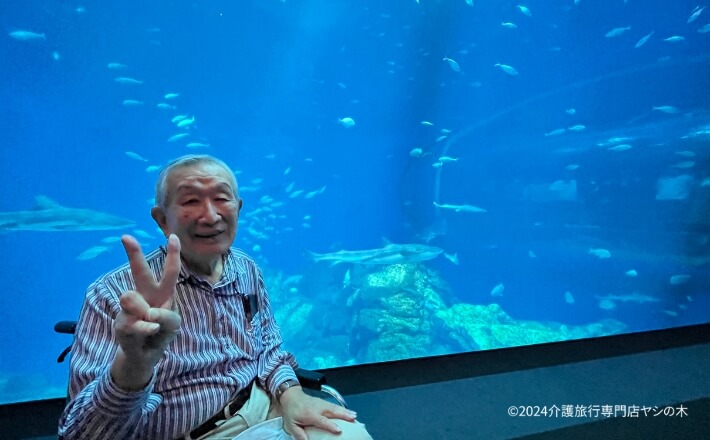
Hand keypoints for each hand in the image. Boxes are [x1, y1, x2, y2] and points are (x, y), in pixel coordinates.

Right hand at [110, 234, 181, 390]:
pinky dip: (145, 329)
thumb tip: (148, 312)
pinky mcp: (121, 323)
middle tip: (125, 237)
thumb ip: (168, 317)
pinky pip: (134, 322)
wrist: (144, 356)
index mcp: (162, 293)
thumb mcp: (173, 326)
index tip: (174, 236)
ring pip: (132, 299)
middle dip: (134, 254)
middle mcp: (145, 296)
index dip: (173, 254)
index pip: (169, 272)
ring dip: (146, 315)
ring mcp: (130, 308)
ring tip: (152, 328)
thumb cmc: (161, 334)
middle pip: (140, 273)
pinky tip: (149, 331)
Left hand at [280, 389, 357, 439]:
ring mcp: (322, 403)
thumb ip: (299, 434)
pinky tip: (349, 411)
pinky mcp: (324, 402)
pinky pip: (334, 405)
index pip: (322, 421)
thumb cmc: (292, 411)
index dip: (330, 425)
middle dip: (343, 415)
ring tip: (355, 415)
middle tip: (353, 418)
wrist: (291, 396)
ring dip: (346, 411)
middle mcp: (318, 408)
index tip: (339, 430)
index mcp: (310, 415)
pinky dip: (343, 408)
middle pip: (332, 411)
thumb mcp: (291, 425)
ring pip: (335, 407)